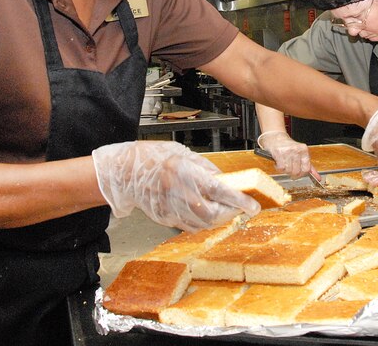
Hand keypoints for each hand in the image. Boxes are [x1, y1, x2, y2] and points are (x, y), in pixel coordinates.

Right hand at [92, 141, 260, 231]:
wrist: (124, 171)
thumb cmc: (152, 157)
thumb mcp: (182, 153)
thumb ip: (205, 168)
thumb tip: (225, 180)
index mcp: (182, 171)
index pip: (216, 189)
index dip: (237, 200)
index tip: (253, 206)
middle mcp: (175, 192)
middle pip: (210, 213)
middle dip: (229, 213)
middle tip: (239, 207)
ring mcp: (167, 208)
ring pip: (201, 223)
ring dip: (217, 219)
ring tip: (224, 208)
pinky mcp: (163, 218)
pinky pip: (188, 225)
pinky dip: (202, 221)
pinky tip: (204, 211)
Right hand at [257, 131, 312, 178]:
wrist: (275, 136)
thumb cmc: (288, 146)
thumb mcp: (301, 154)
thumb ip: (309, 166)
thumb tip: (318, 178)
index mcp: (304, 150)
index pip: (306, 169)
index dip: (301, 174)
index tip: (298, 173)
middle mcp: (297, 150)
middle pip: (296, 171)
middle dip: (291, 173)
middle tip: (289, 168)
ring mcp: (288, 151)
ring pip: (288, 170)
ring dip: (284, 170)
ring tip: (283, 163)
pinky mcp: (278, 153)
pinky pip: (280, 168)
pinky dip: (278, 168)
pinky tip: (278, 162)